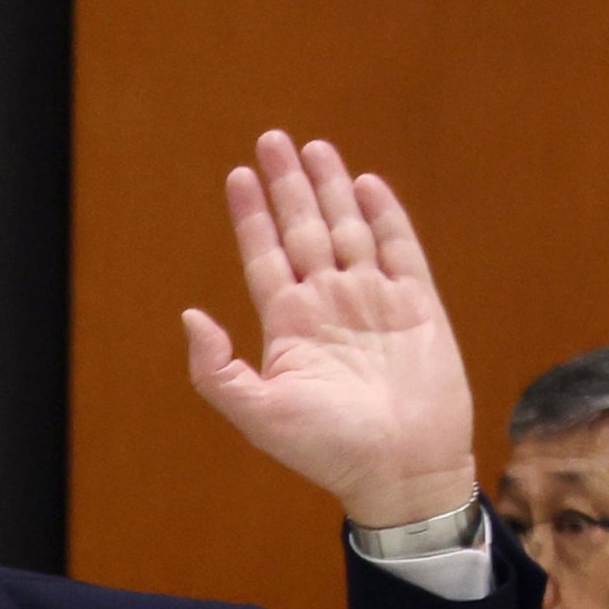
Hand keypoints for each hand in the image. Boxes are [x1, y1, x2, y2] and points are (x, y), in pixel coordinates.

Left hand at [181, 132, 479, 532]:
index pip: (264, 258)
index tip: (237, 177)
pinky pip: (398, 248)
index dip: (250, 217)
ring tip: (313, 147)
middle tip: (272, 139)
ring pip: (348, 229)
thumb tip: (191, 315)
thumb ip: (217, 369)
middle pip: (303, 230)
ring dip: (331, 187)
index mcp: (290, 328)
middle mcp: (329, 306)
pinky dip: (383, 215)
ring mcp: (373, 301)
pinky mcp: (416, 304)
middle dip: (287, 185)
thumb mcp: (259, 415)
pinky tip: (366, 184)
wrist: (402, 470)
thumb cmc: (329, 450)